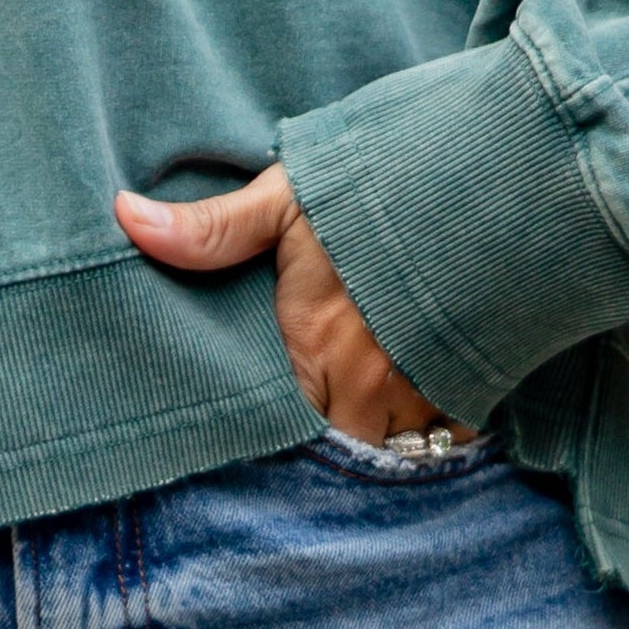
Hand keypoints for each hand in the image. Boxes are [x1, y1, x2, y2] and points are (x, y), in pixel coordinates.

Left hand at [115, 165, 461, 444]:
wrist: (502, 177)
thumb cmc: (386, 184)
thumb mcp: (291, 196)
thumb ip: (213, 227)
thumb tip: (125, 216)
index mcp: (313, 345)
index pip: (272, 427)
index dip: (260, 437)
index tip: (249, 436)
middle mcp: (369, 385)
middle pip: (332, 450)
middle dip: (318, 449)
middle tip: (296, 443)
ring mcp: (426, 393)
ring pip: (390, 452)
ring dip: (372, 443)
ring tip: (352, 430)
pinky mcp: (474, 387)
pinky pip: (446, 442)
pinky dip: (430, 437)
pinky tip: (413, 417)